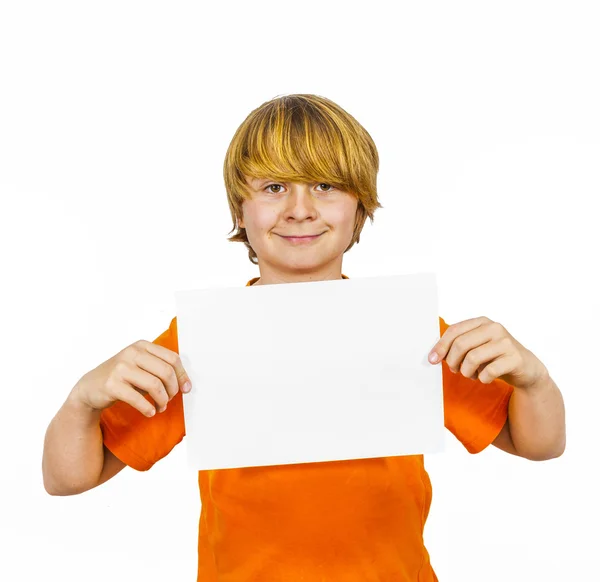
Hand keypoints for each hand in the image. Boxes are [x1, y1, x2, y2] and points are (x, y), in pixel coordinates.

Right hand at [72, 340, 192, 416]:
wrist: (90, 388)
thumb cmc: (122, 378)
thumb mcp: (141, 367)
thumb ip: (161, 369)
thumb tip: (187, 384)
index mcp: (142, 346)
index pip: (172, 358)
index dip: (182, 375)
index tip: (186, 389)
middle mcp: (131, 353)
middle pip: (166, 371)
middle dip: (172, 390)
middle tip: (169, 400)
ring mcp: (120, 368)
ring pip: (155, 385)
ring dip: (162, 400)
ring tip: (160, 407)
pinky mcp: (111, 384)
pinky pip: (138, 399)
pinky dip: (148, 408)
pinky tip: (150, 412)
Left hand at [428, 316, 547, 389]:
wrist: (527, 369)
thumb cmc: (495, 357)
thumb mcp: (476, 346)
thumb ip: (458, 345)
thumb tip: (433, 356)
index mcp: (482, 322)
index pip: (454, 331)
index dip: (440, 346)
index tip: (432, 360)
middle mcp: (494, 328)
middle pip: (461, 345)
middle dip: (453, 362)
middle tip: (455, 371)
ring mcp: (506, 342)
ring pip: (472, 358)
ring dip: (467, 372)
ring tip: (471, 374)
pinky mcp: (515, 358)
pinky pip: (488, 372)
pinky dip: (482, 379)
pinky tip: (485, 378)